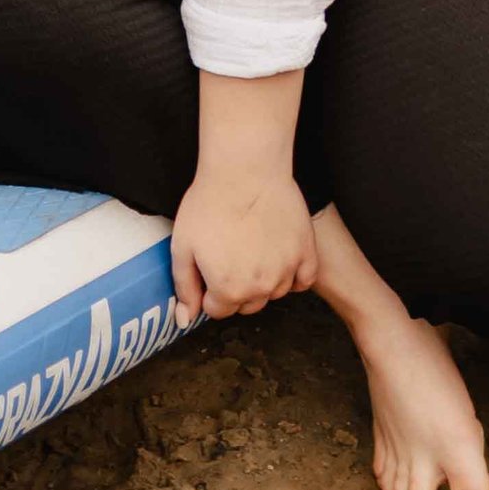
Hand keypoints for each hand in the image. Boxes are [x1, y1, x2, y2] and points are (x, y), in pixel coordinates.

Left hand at [170, 164, 318, 320]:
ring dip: (262, 281)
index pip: (218, 310)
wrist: (244, 170)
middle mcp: (261, 288)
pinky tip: (278, 258)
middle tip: (229, 255)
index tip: (209, 267)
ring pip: (273, 293)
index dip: (209, 290)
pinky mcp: (306, 253)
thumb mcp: (182, 247)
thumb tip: (185, 319)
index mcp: (228, 290)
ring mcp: (287, 271)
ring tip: (251, 248)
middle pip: (246, 304)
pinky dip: (292, 276)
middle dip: (234, 288)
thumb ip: (185, 288)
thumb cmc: (210, 204)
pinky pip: (303, 281)